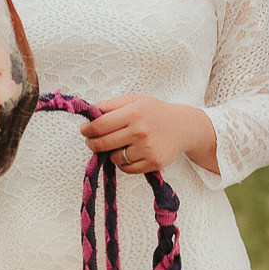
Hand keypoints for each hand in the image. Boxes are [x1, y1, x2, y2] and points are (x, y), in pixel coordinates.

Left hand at [81, 95, 217, 174]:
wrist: (184, 126)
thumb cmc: (156, 112)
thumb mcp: (134, 100)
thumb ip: (110, 105)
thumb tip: (89, 112)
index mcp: (133, 113)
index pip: (99, 126)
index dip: (86, 130)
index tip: (84, 130)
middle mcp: (140, 131)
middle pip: (102, 144)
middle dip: (92, 143)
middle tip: (92, 141)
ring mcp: (147, 149)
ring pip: (113, 158)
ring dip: (111, 153)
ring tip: (120, 144)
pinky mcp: (153, 163)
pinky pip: (126, 169)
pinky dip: (124, 163)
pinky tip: (130, 152)